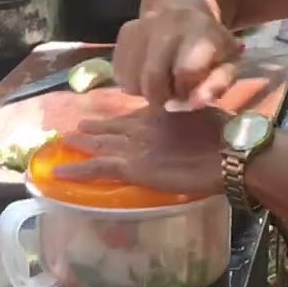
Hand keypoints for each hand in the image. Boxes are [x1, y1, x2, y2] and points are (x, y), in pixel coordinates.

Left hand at [53, 106, 228, 196]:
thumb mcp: (200, 119)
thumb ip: (184, 121)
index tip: (106, 120)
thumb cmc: (225, 137)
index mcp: (159, 114)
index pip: (131, 116)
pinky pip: (97, 168)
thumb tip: (183, 128)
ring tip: (64, 141)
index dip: (116, 119)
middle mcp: (142, 126)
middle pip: (111, 127)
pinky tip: (60, 171)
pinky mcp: (131, 166)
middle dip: (93, 128)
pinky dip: (77, 169)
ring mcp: (134, 146)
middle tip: (76, 127)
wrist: (228, 150)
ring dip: (81, 143)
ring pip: (99, 144)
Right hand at [113, 4, 243, 108]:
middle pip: (152, 76)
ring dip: (145, 90)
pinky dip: (132, 81)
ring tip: (161, 82)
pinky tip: (147, 72)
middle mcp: (165, 21)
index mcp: (198, 29)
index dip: (186, 90)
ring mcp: (141, 25)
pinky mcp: (125, 32)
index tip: (190, 91)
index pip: (185, 71)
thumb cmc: (211, 48)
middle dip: (161, 96)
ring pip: (132, 78)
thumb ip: (217, 85)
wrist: (187, 14)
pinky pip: (120, 71)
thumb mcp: (228, 64)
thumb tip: (194, 102)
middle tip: (171, 95)